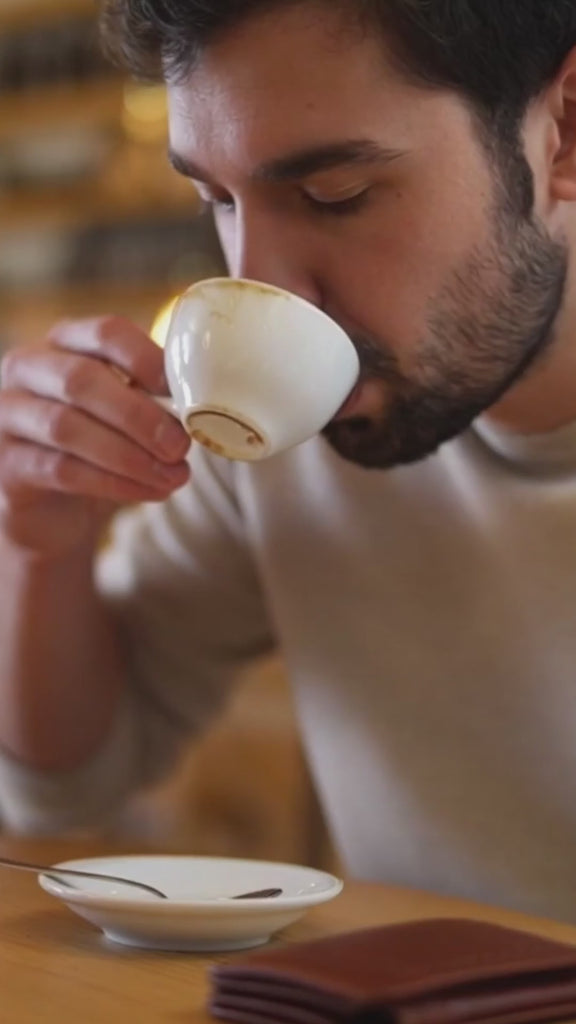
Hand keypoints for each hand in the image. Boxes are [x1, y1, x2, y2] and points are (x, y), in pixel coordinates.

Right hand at [0, 315, 190, 556]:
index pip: (106, 332)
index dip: (148, 359)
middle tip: (181, 446)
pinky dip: (113, 482)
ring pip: (68, 428)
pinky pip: (61, 470)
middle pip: (82, 379)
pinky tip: (150, 492)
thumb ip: (154, 397)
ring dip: (130, 455)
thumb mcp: (127, 414)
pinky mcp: (5, 465)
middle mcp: (26, 369)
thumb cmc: (101, 449)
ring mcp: (7, 416)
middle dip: (140, 415)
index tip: (185, 394)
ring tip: (173, 476)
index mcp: (64, 343)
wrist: (54, 514)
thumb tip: (209, 404)